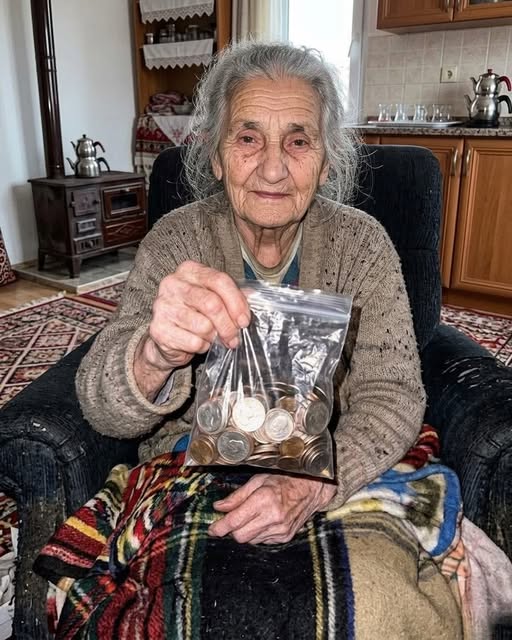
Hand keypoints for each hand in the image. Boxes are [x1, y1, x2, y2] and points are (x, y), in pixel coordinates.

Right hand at [134, 261, 249, 396]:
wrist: (166, 339)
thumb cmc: (194, 315)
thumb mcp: (214, 299)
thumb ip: (233, 295)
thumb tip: (254, 297)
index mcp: (189, 270)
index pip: (219, 280)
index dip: (237, 303)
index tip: (244, 321)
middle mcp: (172, 284)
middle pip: (212, 304)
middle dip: (228, 325)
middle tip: (234, 338)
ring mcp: (162, 306)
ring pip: (203, 326)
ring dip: (213, 338)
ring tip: (210, 338)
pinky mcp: (158, 329)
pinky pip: (193, 342)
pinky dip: (201, 347)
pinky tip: (196, 343)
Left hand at [208, 474, 336, 544]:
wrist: (310, 489)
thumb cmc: (284, 480)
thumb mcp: (258, 480)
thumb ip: (237, 496)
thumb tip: (219, 506)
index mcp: (264, 499)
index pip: (234, 521)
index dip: (219, 527)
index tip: (212, 529)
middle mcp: (272, 517)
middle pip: (240, 536)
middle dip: (232, 530)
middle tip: (231, 520)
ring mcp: (280, 529)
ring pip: (251, 540)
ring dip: (246, 531)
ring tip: (252, 515)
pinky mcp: (285, 537)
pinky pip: (263, 541)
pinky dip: (258, 533)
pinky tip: (264, 520)